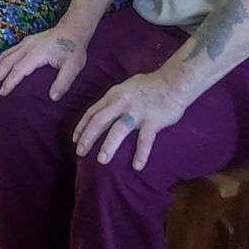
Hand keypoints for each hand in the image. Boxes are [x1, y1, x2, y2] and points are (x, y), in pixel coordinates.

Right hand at [0, 24, 86, 98]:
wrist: (73, 29)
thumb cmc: (73, 49)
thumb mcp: (73, 67)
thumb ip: (63, 82)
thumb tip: (53, 98)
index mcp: (37, 53)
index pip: (19, 69)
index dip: (10, 81)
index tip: (2, 92)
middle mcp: (27, 46)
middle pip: (7, 61)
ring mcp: (25, 43)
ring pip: (5, 55)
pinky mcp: (26, 42)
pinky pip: (8, 52)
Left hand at [73, 71, 188, 170]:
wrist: (174, 82)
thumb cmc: (151, 85)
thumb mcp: (126, 87)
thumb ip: (114, 98)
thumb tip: (103, 109)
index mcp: (114, 94)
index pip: (92, 111)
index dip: (82, 126)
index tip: (75, 140)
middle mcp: (122, 102)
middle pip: (99, 121)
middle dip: (88, 138)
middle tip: (80, 153)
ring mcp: (137, 111)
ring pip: (118, 130)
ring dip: (108, 146)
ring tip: (101, 161)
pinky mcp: (153, 120)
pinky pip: (145, 140)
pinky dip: (141, 153)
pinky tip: (137, 166)